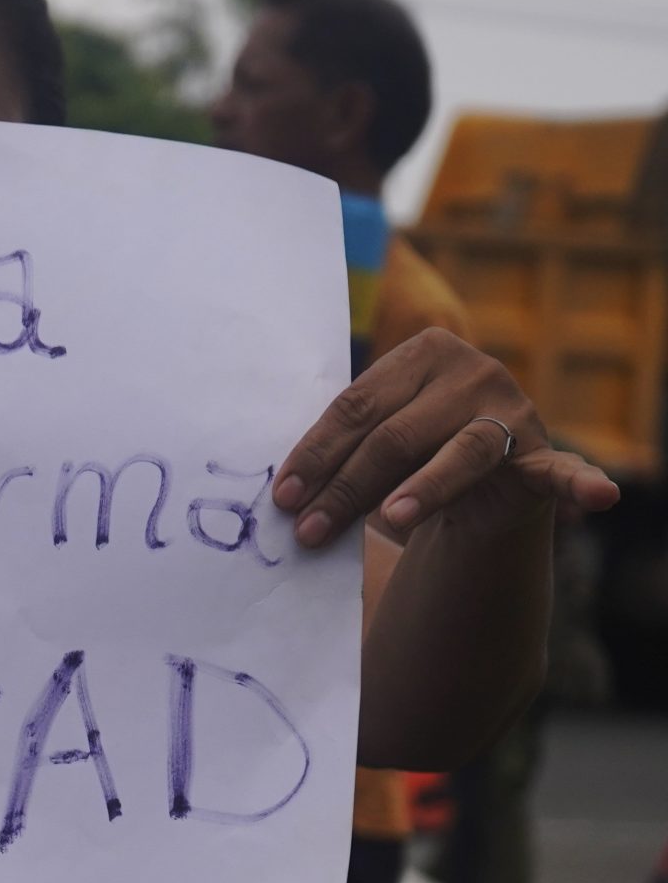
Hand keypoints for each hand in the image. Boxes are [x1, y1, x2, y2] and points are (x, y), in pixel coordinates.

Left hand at [275, 328, 619, 548]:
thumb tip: (287, 492)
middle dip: (347, 486)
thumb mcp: (378, 434)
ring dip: (420, 492)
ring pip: (459, 454)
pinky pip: (561, 471)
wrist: (482, 477)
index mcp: (423, 352)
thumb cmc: (411, 449)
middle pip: (397, 433)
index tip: (284, 495)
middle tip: (309, 530)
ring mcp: (514, 412)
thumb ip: (345, 446)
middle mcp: (474, 372)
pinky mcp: (543, 455)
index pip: (357, 405)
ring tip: (386, 521)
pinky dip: (580, 484)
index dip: (316, 453)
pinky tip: (597, 497)